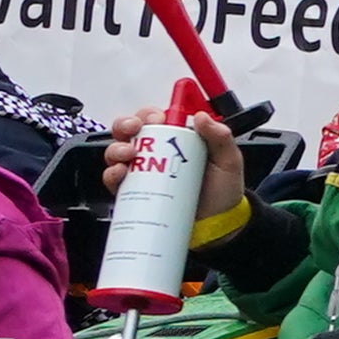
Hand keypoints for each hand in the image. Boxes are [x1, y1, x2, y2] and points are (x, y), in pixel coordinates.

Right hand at [105, 102, 244, 223]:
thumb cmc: (222, 190)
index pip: (153, 118)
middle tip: (134, 132)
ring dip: (116, 149)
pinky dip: (111, 175)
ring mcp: (142, 173)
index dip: (148, 114)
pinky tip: (120, 174)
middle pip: (128, 131)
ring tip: (129, 155)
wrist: (217, 224)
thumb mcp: (228, 160)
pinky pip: (114, 181)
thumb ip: (221, 137)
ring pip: (116, 152)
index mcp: (175, 139)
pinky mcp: (134, 194)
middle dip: (124, 126)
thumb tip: (201, 117)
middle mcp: (154, 153)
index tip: (155, 120)